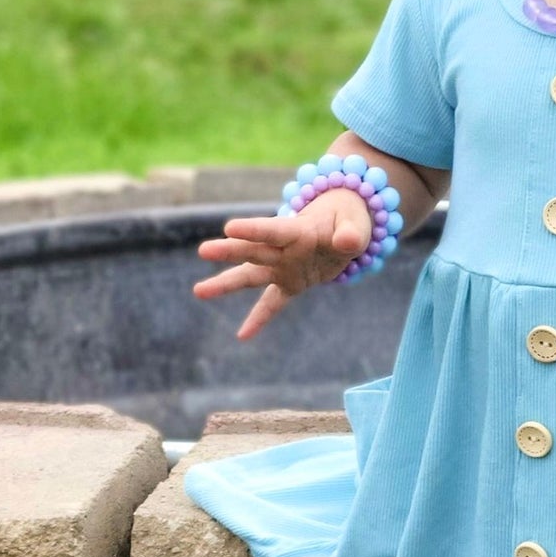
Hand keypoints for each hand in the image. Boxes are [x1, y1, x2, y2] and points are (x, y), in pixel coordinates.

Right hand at [193, 192, 373, 340]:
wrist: (344, 227)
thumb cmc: (349, 220)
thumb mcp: (356, 224)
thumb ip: (351, 234)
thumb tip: (346, 243)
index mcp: (298, 230)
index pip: (273, 229)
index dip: (254, 229)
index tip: (229, 227)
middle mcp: (284, 250)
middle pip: (254, 250)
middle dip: (231, 251)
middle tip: (204, 250)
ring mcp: (283, 267)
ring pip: (251, 276)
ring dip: (226, 284)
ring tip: (199, 291)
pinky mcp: (289, 284)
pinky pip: (272, 303)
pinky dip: (259, 319)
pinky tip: (242, 336)